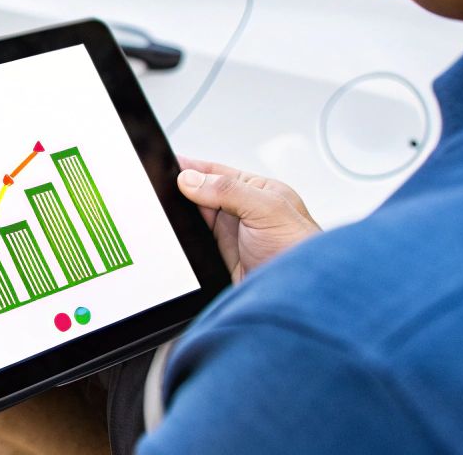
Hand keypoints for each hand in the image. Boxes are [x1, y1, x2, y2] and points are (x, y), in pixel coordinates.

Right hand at [176, 157, 319, 282]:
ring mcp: (231, 234)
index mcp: (258, 190)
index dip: (193, 167)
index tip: (169, 165)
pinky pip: (194, 241)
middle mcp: (243, 210)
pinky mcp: (220, 256)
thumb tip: (191, 180)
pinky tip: (177, 236)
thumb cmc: (301, 252)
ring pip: (196, 217)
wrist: (298, 298)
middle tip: (162, 190)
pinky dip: (183, 238)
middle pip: (202, 193)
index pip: (218, 172)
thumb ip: (229, 190)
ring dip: (183, 216)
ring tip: (168, 213)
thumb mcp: (268, 209)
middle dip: (183, 191)